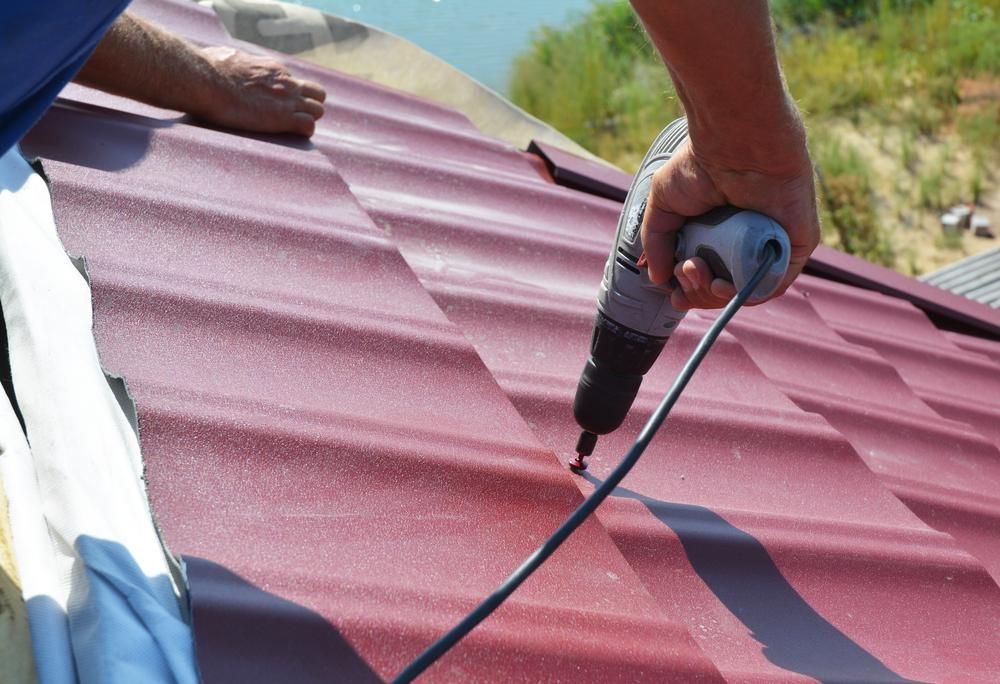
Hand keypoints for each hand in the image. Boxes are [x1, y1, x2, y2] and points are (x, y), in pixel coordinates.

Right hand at [197, 47, 326, 136]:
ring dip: (308, 121)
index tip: (278, 106)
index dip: (291, 97)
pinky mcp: (284, 117)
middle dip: (309, 107)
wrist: (206, 80)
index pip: (295, 83)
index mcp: (273, 69)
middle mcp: (286, 82)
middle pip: (317, 94)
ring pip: (318, 111)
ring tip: (290, 130)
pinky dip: (303, 133)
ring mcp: (288, 99)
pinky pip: (309, 126)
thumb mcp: (226, 56)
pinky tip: (291, 137)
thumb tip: (220, 59)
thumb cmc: (208, 68)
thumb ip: (233, 61)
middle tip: (293, 119)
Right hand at [639, 131, 819, 310]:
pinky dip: (746, 292)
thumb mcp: (663, 205)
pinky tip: (722, 283)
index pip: (706, 275)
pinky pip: (773, 284)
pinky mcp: (795, 246)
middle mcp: (745, 241)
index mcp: (718, 232)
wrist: (735, 142)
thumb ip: (656, 243)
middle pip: (722, 288)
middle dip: (696, 290)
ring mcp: (771, 245)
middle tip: (684, 270)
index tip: (672, 293)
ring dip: (714, 293)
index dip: (688, 289)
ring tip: (696, 271)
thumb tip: (657, 279)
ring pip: (745, 290)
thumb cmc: (699, 164)